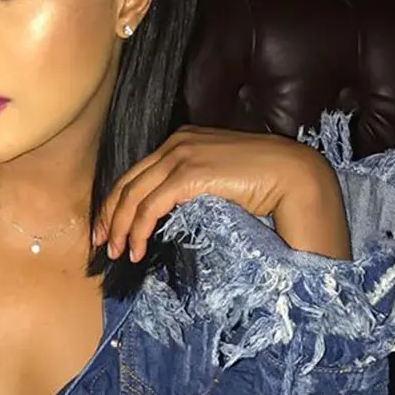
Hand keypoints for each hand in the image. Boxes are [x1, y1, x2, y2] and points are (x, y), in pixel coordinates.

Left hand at [94, 125, 350, 261]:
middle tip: (101, 243)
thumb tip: (166, 215)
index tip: (106, 227)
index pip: (135, 174)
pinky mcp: (189, 174)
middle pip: (127, 183)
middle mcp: (175, 144)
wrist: (293, 174)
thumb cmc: (261, 182)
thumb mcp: (215, 179)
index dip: (115, 202)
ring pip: (133, 196)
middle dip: (108, 216)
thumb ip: (189, 187)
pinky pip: (150, 206)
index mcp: (180, 142)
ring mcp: (181, 156)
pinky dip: (137, 230)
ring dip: (120, 228)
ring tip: (118, 253)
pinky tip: (137, 248)